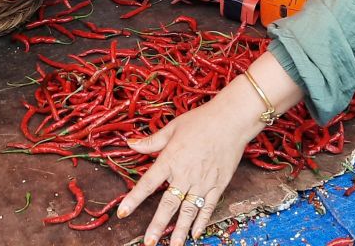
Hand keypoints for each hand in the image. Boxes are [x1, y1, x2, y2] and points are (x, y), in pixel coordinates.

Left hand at [116, 94, 257, 245]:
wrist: (231, 120)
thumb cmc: (201, 121)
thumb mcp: (172, 128)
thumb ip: (151, 141)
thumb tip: (130, 144)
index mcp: (170, 159)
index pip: (147, 183)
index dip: (134, 199)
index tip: (123, 212)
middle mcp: (185, 174)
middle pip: (168, 204)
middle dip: (158, 225)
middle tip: (149, 243)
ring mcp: (202, 182)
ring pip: (188, 211)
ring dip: (180, 231)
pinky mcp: (218, 185)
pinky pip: (208, 207)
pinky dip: (201, 222)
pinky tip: (195, 234)